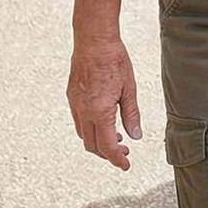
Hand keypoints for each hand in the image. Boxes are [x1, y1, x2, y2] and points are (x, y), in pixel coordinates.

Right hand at [68, 36, 141, 170]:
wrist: (93, 42)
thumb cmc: (115, 62)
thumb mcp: (130, 88)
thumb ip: (132, 114)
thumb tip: (135, 136)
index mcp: (99, 112)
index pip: (107, 146)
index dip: (116, 159)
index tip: (126, 165)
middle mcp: (83, 112)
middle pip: (92, 145)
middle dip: (108, 153)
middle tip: (125, 153)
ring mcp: (75, 105)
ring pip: (83, 135)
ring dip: (98, 142)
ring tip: (117, 138)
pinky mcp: (72, 98)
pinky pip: (79, 122)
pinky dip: (91, 130)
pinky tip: (104, 123)